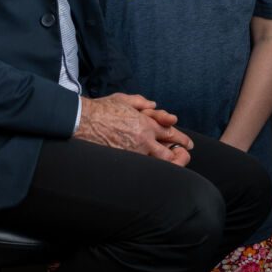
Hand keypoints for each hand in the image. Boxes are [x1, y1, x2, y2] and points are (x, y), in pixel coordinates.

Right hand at [74, 93, 192, 165]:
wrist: (84, 121)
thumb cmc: (101, 109)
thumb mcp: (123, 99)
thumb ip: (140, 102)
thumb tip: (153, 105)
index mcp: (145, 123)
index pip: (170, 132)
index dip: (181, 139)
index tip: (188, 144)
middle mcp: (143, 139)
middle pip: (169, 152)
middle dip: (180, 155)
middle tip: (185, 157)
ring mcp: (134, 152)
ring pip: (159, 164)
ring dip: (168, 165)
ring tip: (172, 166)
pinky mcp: (124, 160)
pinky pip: (143, 169)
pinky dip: (152, 171)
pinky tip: (155, 173)